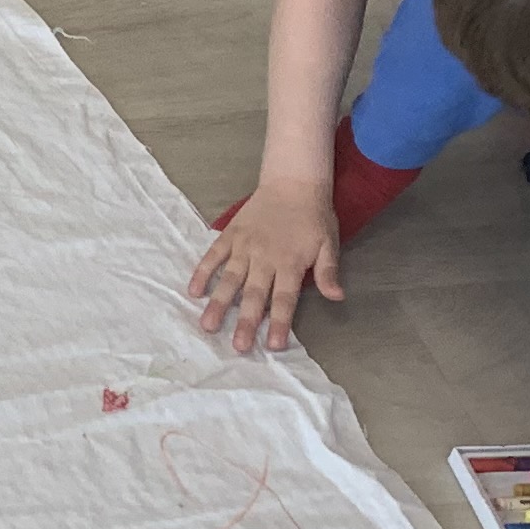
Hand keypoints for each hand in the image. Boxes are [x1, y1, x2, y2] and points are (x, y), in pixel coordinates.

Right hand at [189, 181, 340, 354]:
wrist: (293, 182)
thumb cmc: (314, 216)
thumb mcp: (329, 243)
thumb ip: (328, 272)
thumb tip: (337, 297)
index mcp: (290, 262)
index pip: (284, 299)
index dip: (279, 323)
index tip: (272, 346)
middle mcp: (264, 258)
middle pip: (254, 295)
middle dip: (246, 322)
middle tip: (237, 346)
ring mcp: (243, 246)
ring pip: (230, 280)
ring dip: (219, 303)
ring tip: (207, 325)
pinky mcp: (230, 236)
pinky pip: (213, 256)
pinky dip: (202, 272)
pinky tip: (193, 291)